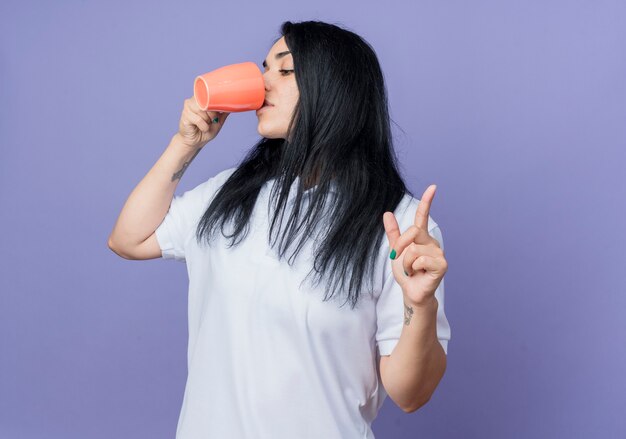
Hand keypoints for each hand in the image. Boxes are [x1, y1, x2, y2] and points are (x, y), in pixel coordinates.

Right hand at [177, 97, 230, 149]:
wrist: (194, 143)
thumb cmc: (205, 131)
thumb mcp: (218, 122)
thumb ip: (223, 114)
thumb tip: (232, 106)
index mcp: (199, 100)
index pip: (208, 95)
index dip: (215, 103)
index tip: (218, 112)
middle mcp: (192, 102)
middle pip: (206, 102)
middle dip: (213, 114)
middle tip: (212, 121)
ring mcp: (188, 108)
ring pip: (202, 110)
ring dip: (208, 120)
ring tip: (206, 124)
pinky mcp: (185, 116)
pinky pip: (199, 119)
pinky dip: (204, 126)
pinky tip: (202, 128)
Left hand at [382, 185, 447, 306]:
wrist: (411, 291)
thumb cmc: (407, 272)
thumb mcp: (396, 251)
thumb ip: (393, 234)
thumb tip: (387, 213)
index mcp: (421, 237)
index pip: (424, 216)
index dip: (427, 200)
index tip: (433, 187)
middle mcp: (431, 242)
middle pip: (413, 231)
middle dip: (399, 246)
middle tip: (397, 258)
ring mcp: (438, 253)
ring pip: (414, 249)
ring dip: (406, 262)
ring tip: (411, 270)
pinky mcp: (441, 265)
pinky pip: (420, 259)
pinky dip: (413, 268)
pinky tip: (418, 274)